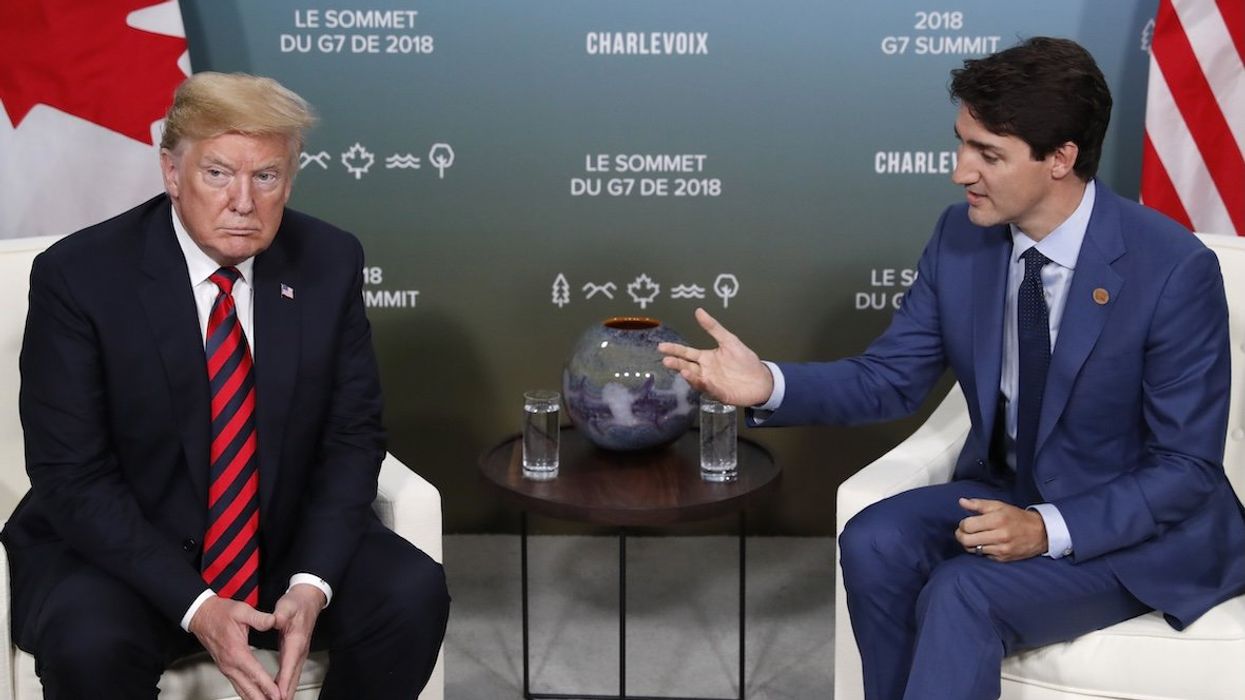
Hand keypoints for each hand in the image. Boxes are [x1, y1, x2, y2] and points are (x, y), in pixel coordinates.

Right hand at [189, 596, 278, 699]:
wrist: (202, 615)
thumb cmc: (220, 613)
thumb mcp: (242, 610)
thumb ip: (258, 618)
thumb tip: (273, 620)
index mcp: (236, 652)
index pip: (254, 673)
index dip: (267, 685)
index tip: (277, 694)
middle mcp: (230, 664)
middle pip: (248, 688)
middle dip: (262, 698)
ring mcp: (227, 668)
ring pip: (242, 690)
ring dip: (255, 698)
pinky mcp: (226, 668)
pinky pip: (238, 686)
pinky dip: (248, 694)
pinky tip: (255, 698)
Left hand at [273, 584, 325, 698]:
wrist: (308, 600)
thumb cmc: (297, 603)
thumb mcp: (287, 606)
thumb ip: (280, 614)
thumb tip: (274, 619)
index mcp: (296, 641)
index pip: (289, 665)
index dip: (284, 682)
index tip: (279, 695)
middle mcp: (300, 651)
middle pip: (293, 678)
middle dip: (285, 694)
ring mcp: (299, 654)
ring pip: (293, 679)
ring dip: (286, 693)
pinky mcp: (296, 655)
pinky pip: (290, 675)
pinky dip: (285, 686)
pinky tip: (279, 693)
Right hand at [658, 308, 773, 406]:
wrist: (762, 378)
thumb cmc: (744, 360)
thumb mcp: (729, 340)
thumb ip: (713, 328)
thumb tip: (698, 311)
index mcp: (706, 359)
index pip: (687, 353)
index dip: (675, 350)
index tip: (662, 346)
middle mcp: (705, 371)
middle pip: (687, 367)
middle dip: (677, 364)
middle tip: (666, 361)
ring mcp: (712, 384)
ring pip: (697, 380)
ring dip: (690, 377)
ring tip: (683, 371)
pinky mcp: (721, 394)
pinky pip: (712, 390)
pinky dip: (707, 386)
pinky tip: (703, 380)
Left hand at [955, 498, 1048, 561]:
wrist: (1040, 533)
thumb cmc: (1017, 517)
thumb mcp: (999, 506)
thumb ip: (978, 504)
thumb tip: (961, 502)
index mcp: (997, 520)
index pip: (967, 525)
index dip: (962, 524)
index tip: (966, 523)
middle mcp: (999, 536)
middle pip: (966, 540)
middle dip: (961, 535)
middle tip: (964, 532)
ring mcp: (1001, 549)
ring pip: (973, 549)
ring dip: (969, 543)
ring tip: (975, 537)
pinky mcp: (1003, 558)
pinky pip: (983, 555)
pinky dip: (980, 550)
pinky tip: (986, 543)